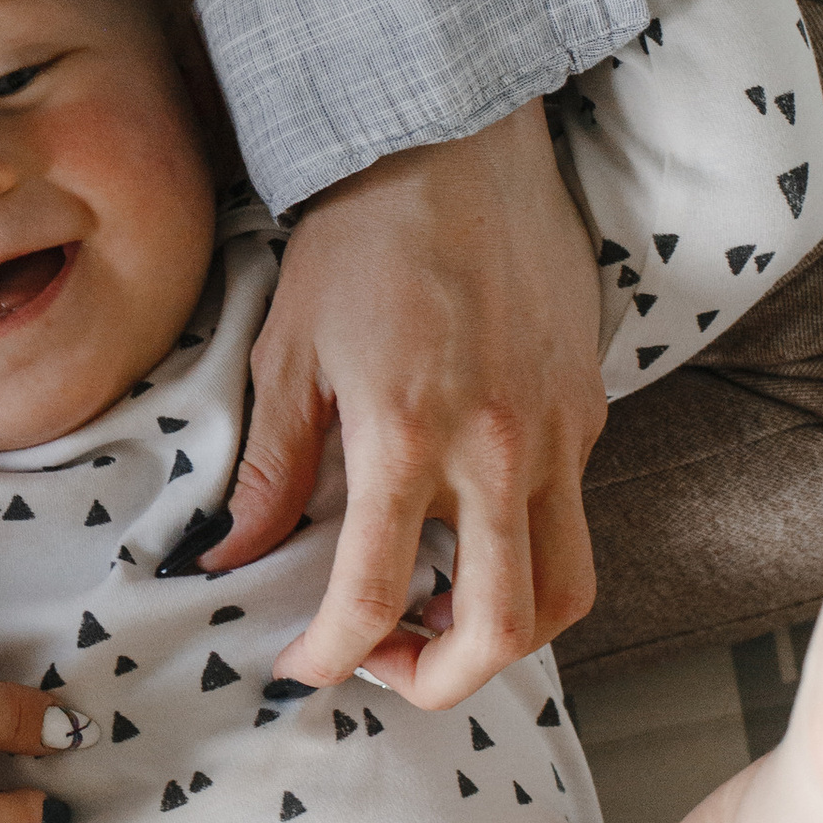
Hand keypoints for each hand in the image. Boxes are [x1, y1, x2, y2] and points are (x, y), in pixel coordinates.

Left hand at [204, 100, 602, 708]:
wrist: (458, 143)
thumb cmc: (361, 237)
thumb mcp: (289, 352)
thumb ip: (270, 470)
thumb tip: (234, 557)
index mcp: (406, 437)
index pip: (374, 596)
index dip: (329, 657)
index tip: (300, 667)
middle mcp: (497, 450)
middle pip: (500, 629)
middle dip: (436, 679)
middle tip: (382, 665)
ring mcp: (557, 434)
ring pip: (564, 591)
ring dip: (504, 635)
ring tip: (437, 616)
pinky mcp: (588, 411)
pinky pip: (574, 518)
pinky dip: (526, 556)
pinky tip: (465, 530)